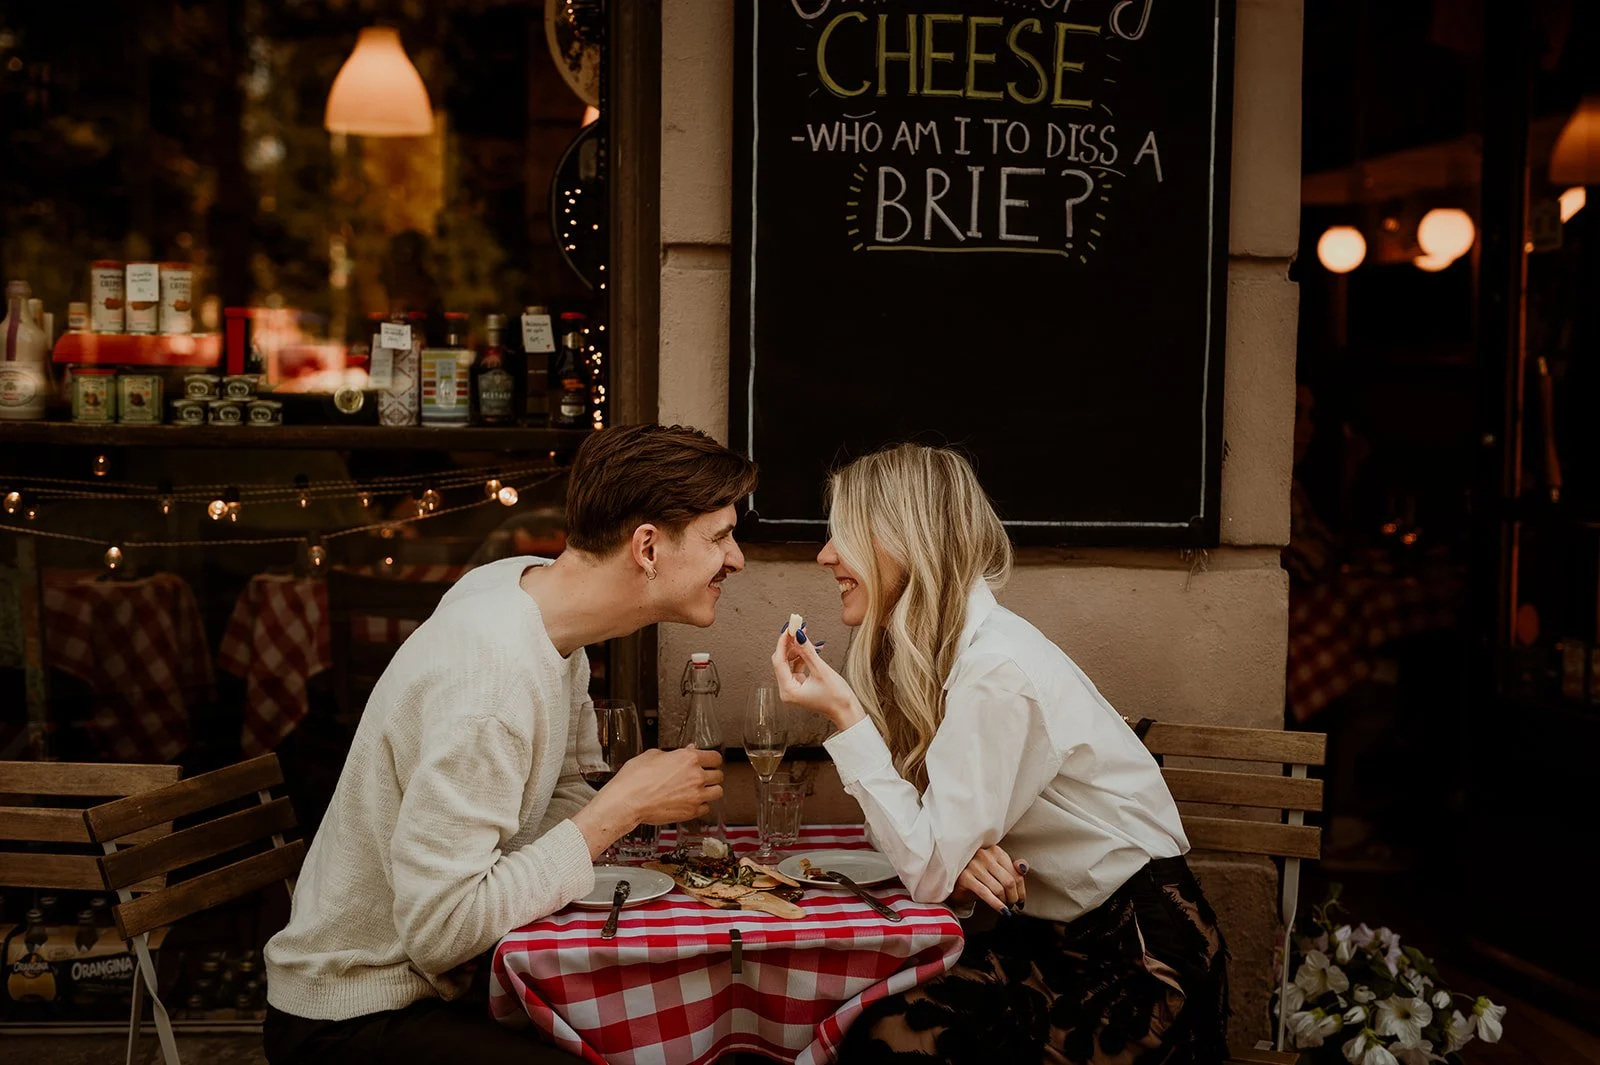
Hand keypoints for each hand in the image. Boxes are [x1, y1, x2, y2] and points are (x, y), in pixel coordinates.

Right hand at [602, 747, 723, 824]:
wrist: (627, 801)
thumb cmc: (635, 778)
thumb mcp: (653, 755)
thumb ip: (674, 753)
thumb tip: (688, 750)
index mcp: (688, 759)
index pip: (715, 758)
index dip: (712, 760)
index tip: (709, 762)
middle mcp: (696, 776)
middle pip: (719, 775)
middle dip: (712, 774)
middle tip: (705, 775)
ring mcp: (695, 796)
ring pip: (717, 792)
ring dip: (711, 790)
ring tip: (702, 789)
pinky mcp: (690, 812)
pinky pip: (706, 808)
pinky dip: (702, 805)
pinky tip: (693, 801)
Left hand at [770, 629, 862, 729]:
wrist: (847, 711)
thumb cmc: (836, 697)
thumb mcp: (821, 670)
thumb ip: (807, 651)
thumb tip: (798, 635)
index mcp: (788, 691)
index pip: (779, 661)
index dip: (783, 643)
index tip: (790, 629)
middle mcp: (787, 691)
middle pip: (782, 662)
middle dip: (790, 645)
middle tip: (798, 629)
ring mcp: (793, 689)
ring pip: (788, 663)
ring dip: (796, 650)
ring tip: (805, 637)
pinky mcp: (799, 687)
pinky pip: (796, 668)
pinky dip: (801, 658)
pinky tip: (809, 649)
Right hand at [948, 845, 1027, 913]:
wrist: (954, 882)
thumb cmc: (978, 877)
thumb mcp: (997, 871)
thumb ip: (1012, 868)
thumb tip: (1024, 868)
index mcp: (995, 851)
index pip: (1016, 872)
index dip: (1021, 890)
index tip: (1021, 901)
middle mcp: (984, 855)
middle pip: (1009, 881)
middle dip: (1014, 897)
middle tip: (1013, 905)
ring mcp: (973, 865)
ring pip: (999, 889)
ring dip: (1005, 902)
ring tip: (1005, 908)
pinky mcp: (965, 877)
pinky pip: (986, 894)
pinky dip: (996, 904)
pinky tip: (1002, 911)